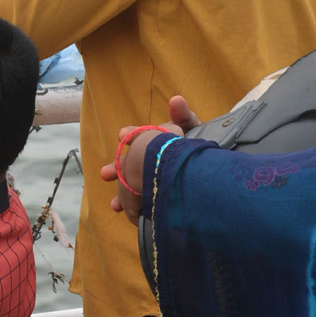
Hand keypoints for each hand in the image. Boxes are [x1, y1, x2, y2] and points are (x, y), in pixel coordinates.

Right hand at [98, 96, 197, 224]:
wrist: (210, 168)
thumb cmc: (198, 141)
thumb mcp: (191, 127)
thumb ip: (182, 115)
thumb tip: (176, 100)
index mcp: (152, 140)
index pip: (136, 136)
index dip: (129, 136)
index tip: (122, 135)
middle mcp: (147, 159)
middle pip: (128, 164)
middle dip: (117, 170)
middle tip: (105, 174)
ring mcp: (150, 177)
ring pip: (132, 186)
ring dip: (122, 195)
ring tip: (114, 205)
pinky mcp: (156, 194)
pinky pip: (141, 202)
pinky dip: (133, 209)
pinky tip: (129, 216)